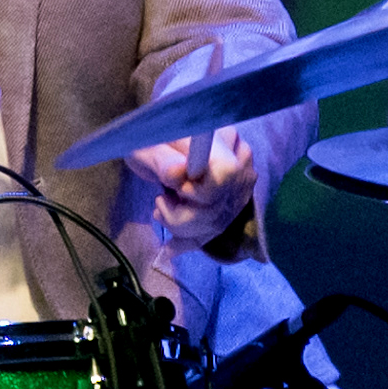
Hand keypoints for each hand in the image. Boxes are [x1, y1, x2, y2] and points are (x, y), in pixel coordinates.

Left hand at [126, 127, 254, 248]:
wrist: (155, 146)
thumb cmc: (149, 140)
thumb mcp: (147, 146)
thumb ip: (163, 160)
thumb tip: (178, 173)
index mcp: (224, 139)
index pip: (226, 174)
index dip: (199, 192)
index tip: (174, 189)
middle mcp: (241, 162)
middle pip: (220, 206)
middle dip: (182, 215)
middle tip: (161, 200)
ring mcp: (238, 187)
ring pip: (216, 224)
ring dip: (180, 226)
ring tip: (162, 208)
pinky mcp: (230, 206)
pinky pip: (213, 231)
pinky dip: (188, 241)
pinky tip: (169, 249)